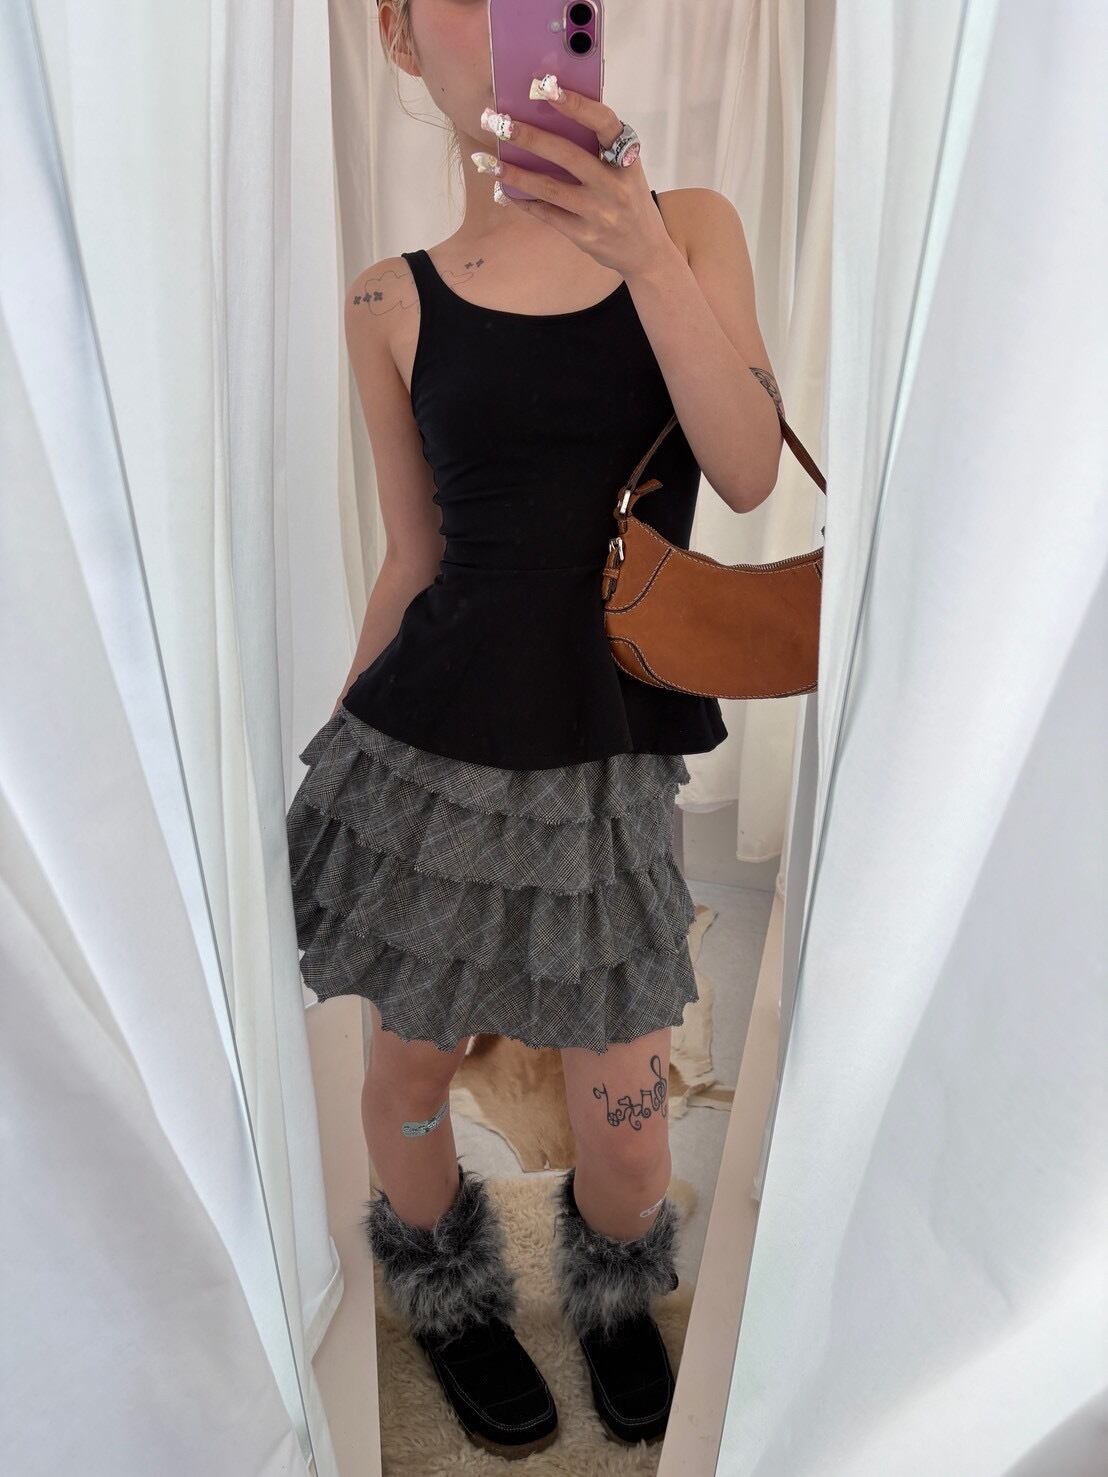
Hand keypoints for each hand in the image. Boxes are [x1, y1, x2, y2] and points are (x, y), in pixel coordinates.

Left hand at [477, 79, 673, 280]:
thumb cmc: (629, 199)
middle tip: (497, 122)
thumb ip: (598, 147)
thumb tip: (550, 116)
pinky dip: (523, 200)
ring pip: (550, 188)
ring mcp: (599, 212)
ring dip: (514, 173)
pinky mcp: (585, 235)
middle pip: (567, 155)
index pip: (604, 124)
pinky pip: (547, 214)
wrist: (646, 251)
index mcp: (626, 158)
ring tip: (487, 162)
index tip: (547, 87)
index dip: (576, 104)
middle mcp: (614, 184)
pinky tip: (503, 190)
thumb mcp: (625, 169)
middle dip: (528, 136)